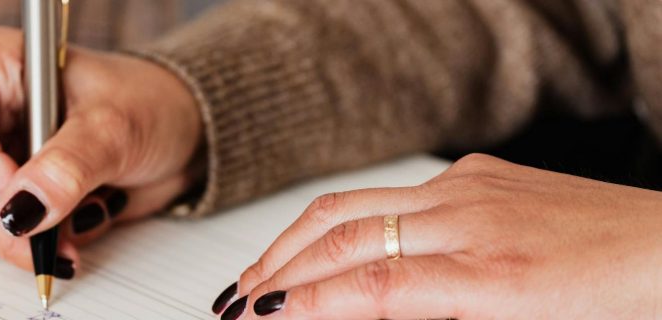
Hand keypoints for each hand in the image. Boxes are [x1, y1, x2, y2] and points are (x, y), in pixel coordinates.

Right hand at [0, 26, 200, 272]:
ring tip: (79, 224)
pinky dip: (41, 244)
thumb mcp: (114, 128)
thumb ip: (68, 167)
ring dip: (25, 238)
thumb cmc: (150, 104)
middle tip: (51, 236)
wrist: (182, 133)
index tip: (23, 198)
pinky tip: (79, 224)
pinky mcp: (14, 193)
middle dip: (5, 219)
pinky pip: (2, 235)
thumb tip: (22, 210)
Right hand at [213, 154, 661, 318]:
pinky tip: (315, 240)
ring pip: (353, 206)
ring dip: (293, 241)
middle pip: (346, 237)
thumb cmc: (614, 300)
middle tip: (236, 304)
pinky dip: (336, 220)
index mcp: (495, 276)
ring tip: (257, 273)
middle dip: (278, 271)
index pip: (372, 287)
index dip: (307, 305)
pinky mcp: (472, 173)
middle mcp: (472, 217)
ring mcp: (469, 187)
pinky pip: (385, 194)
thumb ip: (433, 314)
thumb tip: (361, 307)